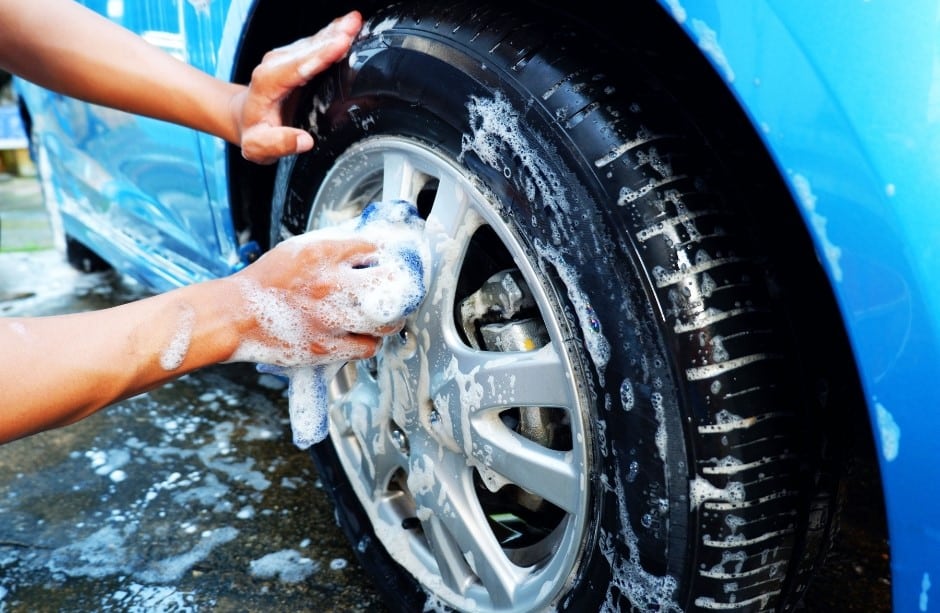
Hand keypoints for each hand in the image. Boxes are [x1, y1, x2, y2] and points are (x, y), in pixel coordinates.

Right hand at [227, 235, 405, 366]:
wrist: (237, 315)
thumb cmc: (268, 282)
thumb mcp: (300, 249)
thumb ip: (336, 245)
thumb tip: (371, 243)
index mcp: (322, 255)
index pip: (375, 248)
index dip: (387, 255)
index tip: (390, 260)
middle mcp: (329, 286)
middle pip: (391, 286)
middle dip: (400, 287)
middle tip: (399, 289)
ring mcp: (328, 320)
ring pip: (386, 322)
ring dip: (390, 317)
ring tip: (383, 313)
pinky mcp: (325, 349)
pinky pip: (368, 347)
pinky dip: (370, 340)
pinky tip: (363, 332)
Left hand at [231, 10, 362, 163]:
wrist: (243, 116)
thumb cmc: (253, 130)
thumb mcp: (258, 146)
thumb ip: (279, 143)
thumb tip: (304, 141)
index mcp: (268, 82)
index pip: (298, 66)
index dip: (321, 54)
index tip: (340, 44)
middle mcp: (276, 64)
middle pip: (309, 48)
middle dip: (333, 37)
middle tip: (355, 26)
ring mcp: (285, 57)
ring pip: (314, 41)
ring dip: (336, 31)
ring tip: (356, 23)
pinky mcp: (295, 56)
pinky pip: (316, 43)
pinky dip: (333, 34)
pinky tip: (348, 27)